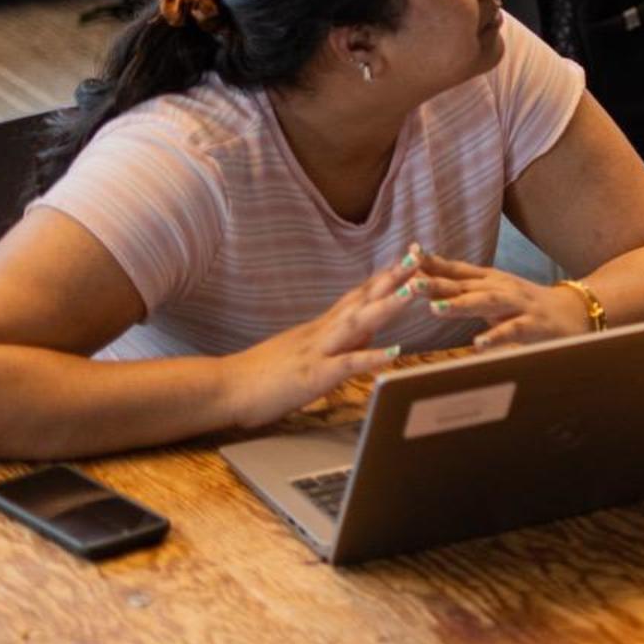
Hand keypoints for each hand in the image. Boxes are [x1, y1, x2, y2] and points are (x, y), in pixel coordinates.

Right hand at [223, 252, 418, 428]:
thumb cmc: (263, 376)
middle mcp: (322, 332)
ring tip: (415, 289)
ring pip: (358, 323)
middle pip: (363, 299)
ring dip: (387, 305)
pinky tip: (395, 351)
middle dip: (394, 278)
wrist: (222, 388)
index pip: (359, 295)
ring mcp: (317, 351)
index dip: (386, 276)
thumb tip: (371, 331)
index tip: (410, 257)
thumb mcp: (307, 352)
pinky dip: (371, 356)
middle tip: (421, 255)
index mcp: (321, 328)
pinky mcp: (312, 376)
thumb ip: (341, 340)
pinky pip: (346, 364)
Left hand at [412, 253, 590, 349]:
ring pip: (487, 302)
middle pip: (466, 284)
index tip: (406, 256)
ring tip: (436, 309)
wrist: (574, 312)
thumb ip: (461, 289)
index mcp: (489, 280)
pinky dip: (496, 336)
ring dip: (461, 304)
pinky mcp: (534, 324)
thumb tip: (421, 281)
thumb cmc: (526, 305)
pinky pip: (513, 330)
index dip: (432, 263)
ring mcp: (518, 305)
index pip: (456, 269)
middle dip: (437, 283)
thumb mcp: (492, 293)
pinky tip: (478, 344)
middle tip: (409, 284)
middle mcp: (502, 287)